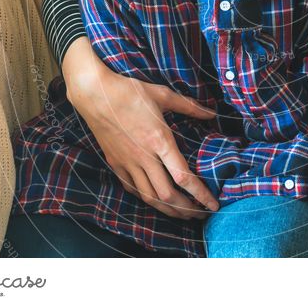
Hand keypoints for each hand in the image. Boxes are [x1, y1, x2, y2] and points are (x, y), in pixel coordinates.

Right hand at [62, 37, 220, 219]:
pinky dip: (147, 199)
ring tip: (184, 214)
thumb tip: (211, 113)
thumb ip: (190, 106)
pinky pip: (133, 188)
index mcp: (159, 141)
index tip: (213, 204)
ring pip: (149, 197)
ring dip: (169, 210)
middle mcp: (144, 157)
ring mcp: (128, 162)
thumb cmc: (130, 92)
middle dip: (188, 210)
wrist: (95, 94)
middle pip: (167, 196)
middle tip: (202, 215)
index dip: (201, 195)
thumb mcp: (163, 94)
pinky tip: (156, 201)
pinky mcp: (116, 163)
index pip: (183, 177)